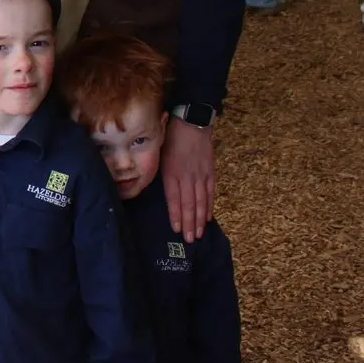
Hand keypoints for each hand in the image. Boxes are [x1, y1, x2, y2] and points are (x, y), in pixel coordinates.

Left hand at [161, 119, 214, 242]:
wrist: (191, 123)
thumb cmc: (170, 138)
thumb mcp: (159, 155)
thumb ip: (159, 174)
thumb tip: (153, 190)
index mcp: (172, 172)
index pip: (174, 198)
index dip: (176, 215)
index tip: (176, 229)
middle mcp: (187, 176)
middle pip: (189, 203)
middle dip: (189, 223)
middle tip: (189, 239)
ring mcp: (200, 175)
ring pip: (201, 201)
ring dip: (200, 219)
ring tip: (199, 233)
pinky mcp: (210, 172)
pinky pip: (210, 192)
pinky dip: (209, 205)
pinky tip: (208, 217)